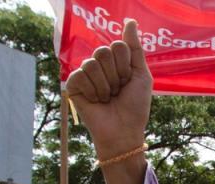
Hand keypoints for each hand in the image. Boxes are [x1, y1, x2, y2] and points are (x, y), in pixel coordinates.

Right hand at [65, 19, 151, 159]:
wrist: (123, 130)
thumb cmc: (135, 106)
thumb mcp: (141, 75)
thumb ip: (135, 48)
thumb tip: (130, 21)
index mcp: (115, 61)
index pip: (117, 45)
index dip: (126, 65)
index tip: (128, 81)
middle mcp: (99, 64)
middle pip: (103, 51)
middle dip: (116, 75)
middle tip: (118, 90)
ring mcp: (85, 74)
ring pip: (92, 63)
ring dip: (105, 85)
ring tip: (108, 98)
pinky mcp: (73, 84)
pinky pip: (81, 75)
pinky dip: (93, 91)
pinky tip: (96, 101)